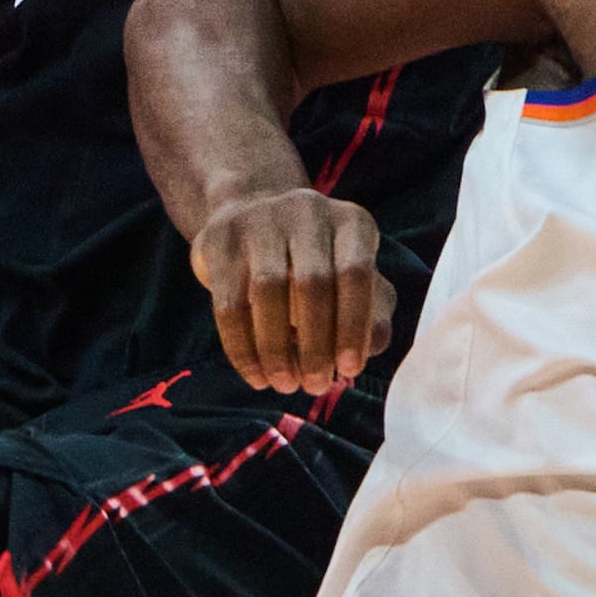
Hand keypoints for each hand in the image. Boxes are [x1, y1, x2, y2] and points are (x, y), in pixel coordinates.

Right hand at [189, 187, 393, 394]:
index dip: (353, 325)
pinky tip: (255, 375)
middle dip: (315, 345)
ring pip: (268, 290)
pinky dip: (243, 348)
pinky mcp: (220, 238)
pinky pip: (230, 303)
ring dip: (277, 349)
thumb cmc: (317, 261)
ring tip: (285, 385)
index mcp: (351, 222)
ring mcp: (259, 219)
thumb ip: (373, 311)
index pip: (356, 272)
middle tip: (315, 386)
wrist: (252, 215)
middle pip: (312, 282)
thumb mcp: (352, 279)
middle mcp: (307, 210)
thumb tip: (375, 345)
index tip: (349, 371)